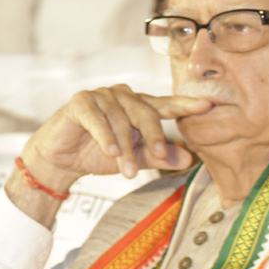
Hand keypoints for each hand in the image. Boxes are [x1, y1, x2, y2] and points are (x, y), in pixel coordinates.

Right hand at [22, 84, 211, 186]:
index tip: (207, 105)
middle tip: (160, 157)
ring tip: (126, 172)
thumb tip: (189, 159)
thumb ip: (159, 157)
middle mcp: (123, 96)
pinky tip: (111, 152)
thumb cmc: (98, 154)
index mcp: (139, 106)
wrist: (60, 160)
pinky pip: (97, 119)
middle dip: (153, 136)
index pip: (166, 104)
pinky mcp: (81, 102)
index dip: (186, 104)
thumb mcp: (134, 159)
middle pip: (145, 113)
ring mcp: (101, 96)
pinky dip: (106, 137)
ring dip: (125, 148)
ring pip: (121, 120)